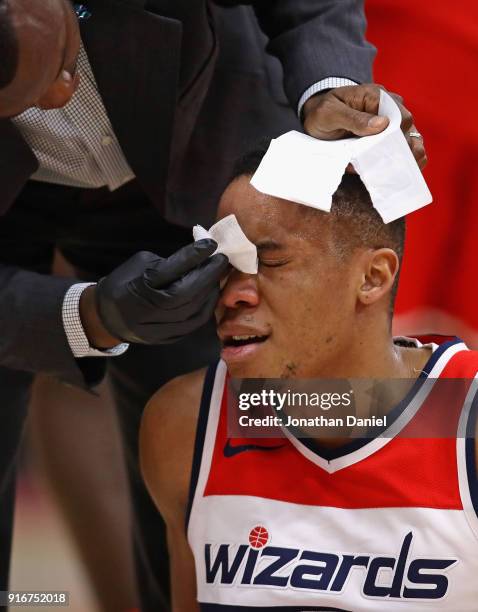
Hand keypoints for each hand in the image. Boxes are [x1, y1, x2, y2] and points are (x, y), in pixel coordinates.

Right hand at [85, 240, 228, 345]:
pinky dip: (206, 307)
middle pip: (187, 292)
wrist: (107, 317)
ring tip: (217, 275)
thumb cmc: (125, 282)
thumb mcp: (140, 264)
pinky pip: (194, 323)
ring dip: (210, 291)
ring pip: (194, 310)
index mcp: (138, 287)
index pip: (170, 270)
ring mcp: (159, 328)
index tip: (211, 244)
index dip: (193, 256)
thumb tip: (197, 257)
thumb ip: (168, 263)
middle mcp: (149, 310)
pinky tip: (210, 294)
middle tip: (222, 259)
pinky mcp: (167, 338)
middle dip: (208, 274)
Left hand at [302, 84, 426, 168]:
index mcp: (376, 97)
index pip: (400, 115)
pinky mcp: (386, 139)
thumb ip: (353, 118)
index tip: (389, 152)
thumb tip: (382, 124)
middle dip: (402, 150)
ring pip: (410, 140)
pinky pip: (403, 149)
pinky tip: (400, 173)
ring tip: (400, 172)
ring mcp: (389, 125)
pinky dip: (404, 162)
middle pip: (408, 130)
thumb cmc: (322, 113)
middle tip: (392, 167)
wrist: (315, 120)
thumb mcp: (330, 114)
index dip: (399, 136)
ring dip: (407, 158)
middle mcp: (388, 109)